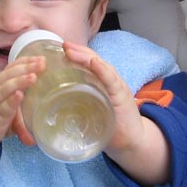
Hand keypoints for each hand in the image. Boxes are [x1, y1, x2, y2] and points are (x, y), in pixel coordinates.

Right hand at [0, 56, 44, 165]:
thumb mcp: (6, 104)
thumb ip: (22, 102)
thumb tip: (45, 102)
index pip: (11, 68)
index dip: (25, 61)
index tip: (41, 58)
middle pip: (9, 74)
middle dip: (26, 67)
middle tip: (42, 63)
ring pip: (5, 89)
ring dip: (20, 82)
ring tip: (33, 77)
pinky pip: (2, 108)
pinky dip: (11, 102)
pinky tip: (19, 96)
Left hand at [62, 42, 169, 185]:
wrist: (133, 141)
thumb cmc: (110, 126)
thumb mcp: (92, 112)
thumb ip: (78, 105)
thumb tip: (53, 106)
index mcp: (101, 83)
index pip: (87, 63)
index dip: (74, 54)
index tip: (58, 49)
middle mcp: (109, 80)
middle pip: (93, 60)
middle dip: (77, 51)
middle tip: (62, 45)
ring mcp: (116, 86)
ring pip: (101, 66)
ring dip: (85, 57)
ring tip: (71, 50)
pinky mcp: (121, 96)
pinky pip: (111, 80)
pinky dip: (102, 70)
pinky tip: (94, 62)